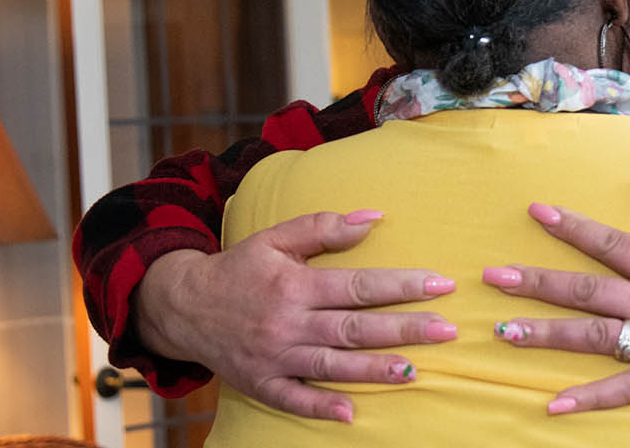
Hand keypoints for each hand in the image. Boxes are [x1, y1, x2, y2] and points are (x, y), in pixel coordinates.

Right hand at [136, 210, 456, 422]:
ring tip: (414, 369)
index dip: (402, 284)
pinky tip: (351, 412)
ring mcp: (274, 356)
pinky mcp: (261, 383)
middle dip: (404, 328)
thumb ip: (323, 227)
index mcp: (295, 284)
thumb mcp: (276, 238)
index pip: (358, 285)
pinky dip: (320, 406)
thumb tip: (373, 218)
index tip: (441, 284)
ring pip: (332, 364)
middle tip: (447, 330)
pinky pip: (293, 398)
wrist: (183, 306)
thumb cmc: (240, 268)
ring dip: (374, 369)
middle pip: (354, 327)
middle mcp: (287, 322)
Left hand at [486, 163, 629, 411]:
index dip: (571, 226)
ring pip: (594, 338)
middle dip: (537, 282)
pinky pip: (625, 391)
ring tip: (503, 332)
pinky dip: (588, 399)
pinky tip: (552, 404)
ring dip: (546, 335)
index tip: (536, 212)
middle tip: (494, 278)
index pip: (611, 242)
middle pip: (587, 290)